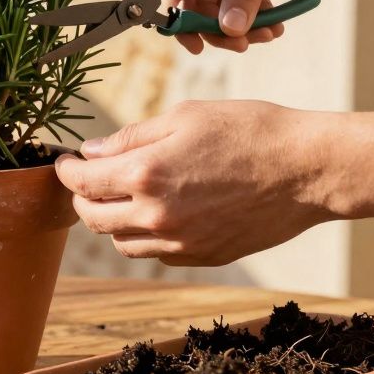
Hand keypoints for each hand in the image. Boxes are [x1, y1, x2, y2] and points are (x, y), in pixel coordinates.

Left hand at [54, 101, 335, 265]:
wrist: (308, 170)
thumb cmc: (250, 131)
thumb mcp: (185, 117)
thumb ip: (131, 137)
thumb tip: (92, 152)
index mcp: (146, 175)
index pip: (82, 182)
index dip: (67, 171)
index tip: (65, 162)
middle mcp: (157, 216)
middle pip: (94, 219)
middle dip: (82, 198)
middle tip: (85, 180)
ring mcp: (181, 243)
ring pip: (122, 243)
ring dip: (112, 221)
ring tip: (122, 196)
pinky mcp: (204, 257)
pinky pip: (157, 253)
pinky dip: (146, 236)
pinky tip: (158, 213)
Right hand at [170, 0, 358, 53]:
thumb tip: (228, 28)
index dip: (181, 9)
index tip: (192, 40)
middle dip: (218, 22)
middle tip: (240, 44)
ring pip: (227, 5)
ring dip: (243, 25)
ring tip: (267, 34)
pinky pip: (251, 2)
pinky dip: (261, 18)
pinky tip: (276, 27)